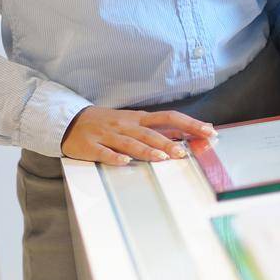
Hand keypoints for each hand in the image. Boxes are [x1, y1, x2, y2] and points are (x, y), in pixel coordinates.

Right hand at [61, 107, 216, 165]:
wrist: (71, 121)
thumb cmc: (107, 123)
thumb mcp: (133, 122)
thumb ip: (157, 129)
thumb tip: (186, 134)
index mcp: (138, 118)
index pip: (169, 118)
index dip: (189, 124)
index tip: (208, 131)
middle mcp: (126, 125)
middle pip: (151, 132)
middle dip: (169, 142)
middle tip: (185, 152)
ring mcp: (108, 135)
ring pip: (130, 142)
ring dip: (147, 150)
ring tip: (163, 158)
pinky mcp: (92, 146)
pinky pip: (104, 153)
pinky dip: (115, 157)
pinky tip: (125, 161)